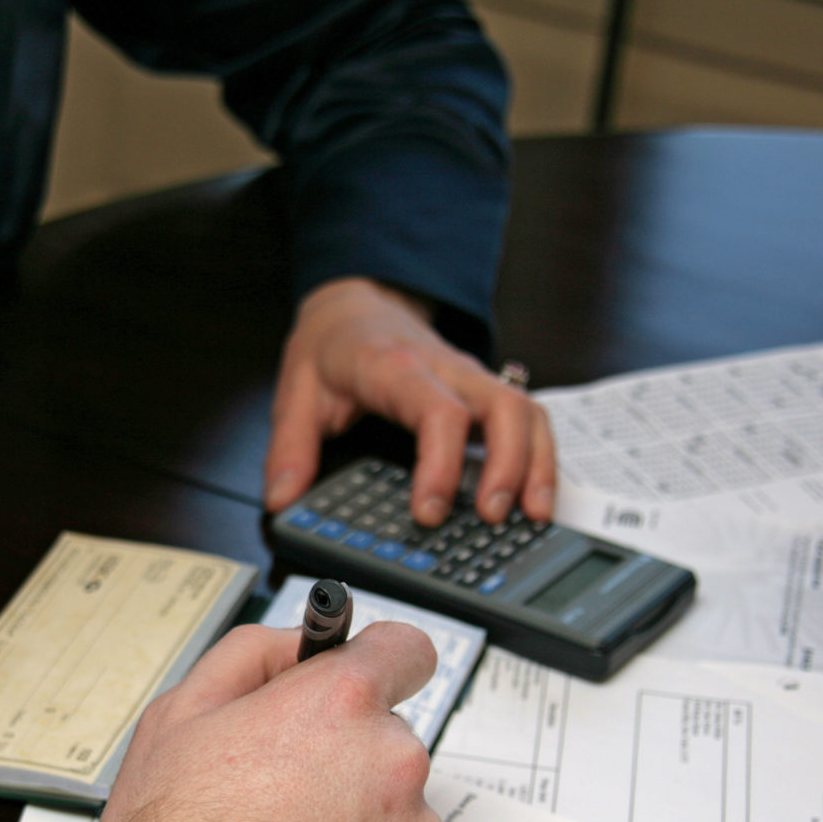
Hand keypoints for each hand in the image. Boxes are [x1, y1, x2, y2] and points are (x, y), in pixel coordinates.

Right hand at [78, 621, 454, 821]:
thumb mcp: (176, 717)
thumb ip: (252, 657)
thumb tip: (299, 646)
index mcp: (339, 706)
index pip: (405, 650)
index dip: (375, 665)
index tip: (363, 685)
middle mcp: (393, 767)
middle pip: (391, 745)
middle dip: (346, 766)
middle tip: (281, 806)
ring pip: (401, 821)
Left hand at [264, 277, 555, 525]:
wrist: (358, 303)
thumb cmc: (333, 346)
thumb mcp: (297, 391)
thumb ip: (289, 448)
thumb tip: (282, 501)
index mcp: (396, 368)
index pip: (437, 412)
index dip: (441, 465)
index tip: (429, 512)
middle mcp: (446, 369)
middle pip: (503, 407)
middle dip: (508, 466)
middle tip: (492, 518)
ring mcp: (471, 378)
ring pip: (526, 411)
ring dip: (536, 464)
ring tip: (531, 516)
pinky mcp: (483, 391)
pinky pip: (527, 419)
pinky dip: (539, 457)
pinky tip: (534, 498)